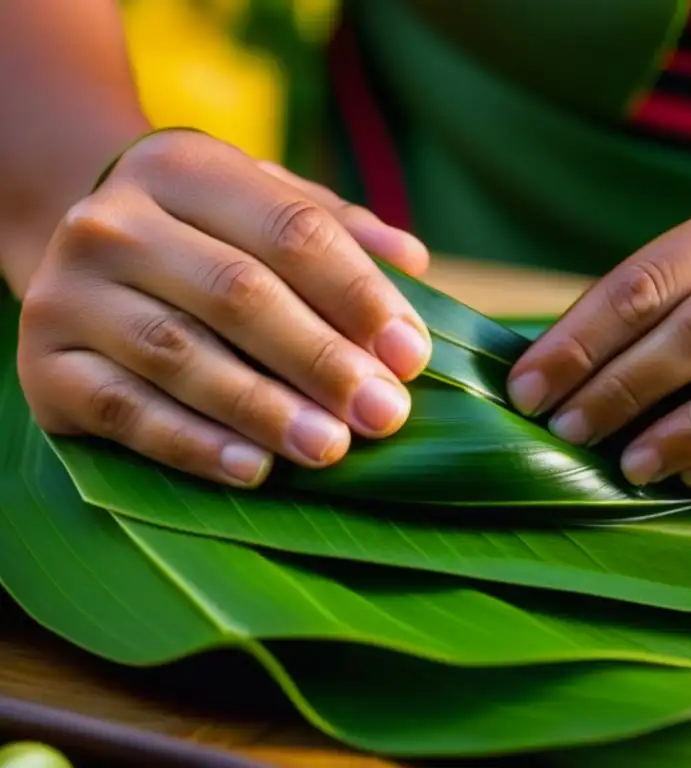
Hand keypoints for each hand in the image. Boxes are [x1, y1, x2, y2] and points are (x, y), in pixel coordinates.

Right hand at [18, 129, 431, 486]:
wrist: (88, 261)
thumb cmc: (208, 239)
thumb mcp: (266, 209)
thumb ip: (339, 231)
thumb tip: (413, 263)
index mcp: (186, 169)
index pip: (291, 231)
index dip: (358, 295)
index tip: (410, 355)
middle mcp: (115, 222)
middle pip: (238, 294)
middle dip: (321, 359)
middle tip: (384, 413)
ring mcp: (68, 293)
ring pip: (181, 355)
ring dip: (265, 409)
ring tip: (330, 447)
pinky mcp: (44, 367)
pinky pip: (127, 412)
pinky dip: (194, 444)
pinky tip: (253, 468)